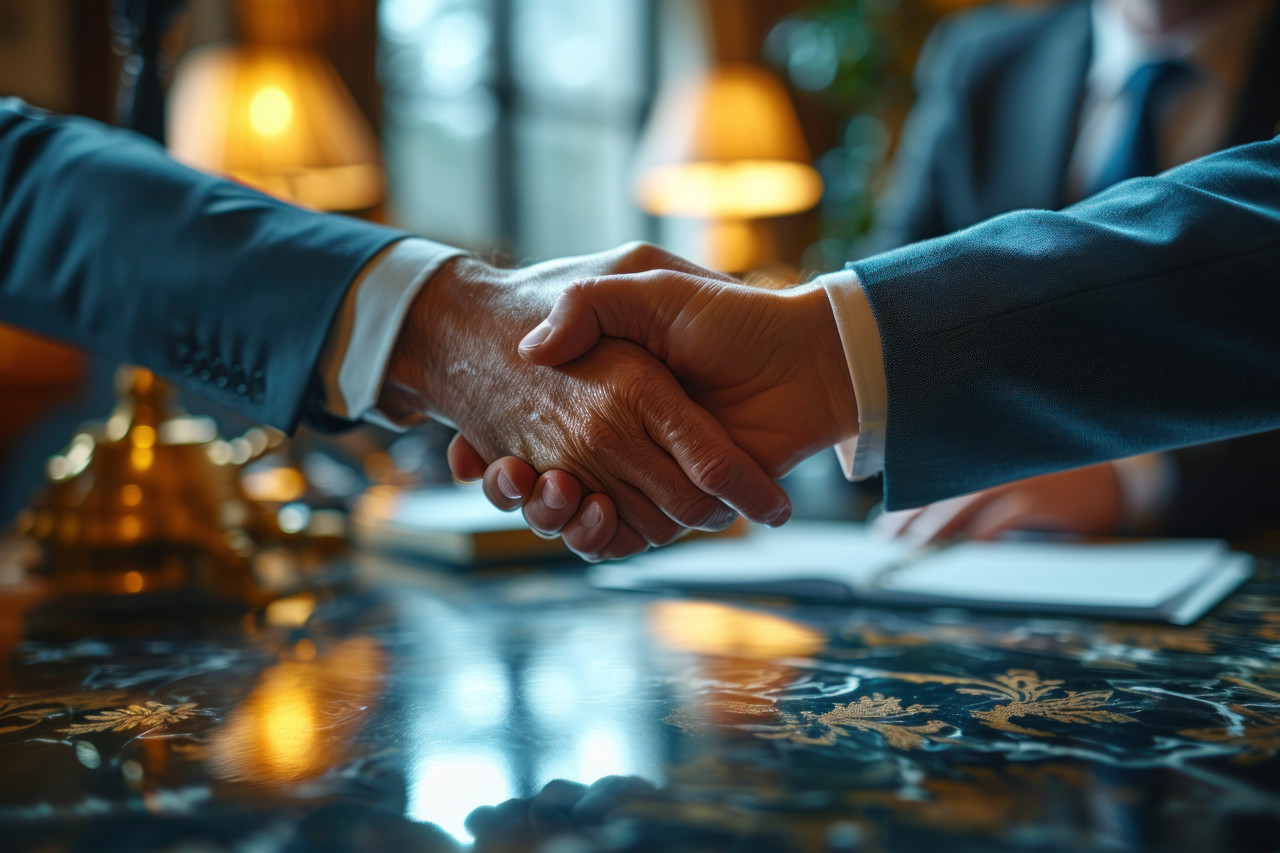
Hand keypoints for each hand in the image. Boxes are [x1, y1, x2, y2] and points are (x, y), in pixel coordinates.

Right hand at [379, 243, 791, 559]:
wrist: (805, 361)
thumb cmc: (730, 320)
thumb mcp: (648, 288)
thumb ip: (591, 305)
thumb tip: (533, 348)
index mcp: (610, 390)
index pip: (536, 426)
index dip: (499, 445)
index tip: (470, 449)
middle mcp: (622, 436)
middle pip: (548, 480)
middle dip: (517, 487)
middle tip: (506, 473)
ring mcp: (650, 472)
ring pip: (578, 514)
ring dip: (551, 513)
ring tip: (547, 489)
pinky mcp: (681, 504)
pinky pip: (626, 537)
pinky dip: (599, 537)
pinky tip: (586, 513)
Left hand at [872, 462, 1123, 544]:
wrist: (1114, 482)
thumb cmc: (1054, 479)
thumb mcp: (1009, 476)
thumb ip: (971, 488)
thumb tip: (923, 519)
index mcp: (984, 447)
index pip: (933, 469)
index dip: (906, 496)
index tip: (884, 522)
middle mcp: (996, 454)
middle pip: (941, 484)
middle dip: (911, 514)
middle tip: (886, 538)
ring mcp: (1018, 470)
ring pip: (963, 498)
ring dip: (936, 526)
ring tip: (914, 547)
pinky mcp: (1042, 492)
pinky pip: (1003, 515)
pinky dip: (983, 532)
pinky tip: (969, 546)